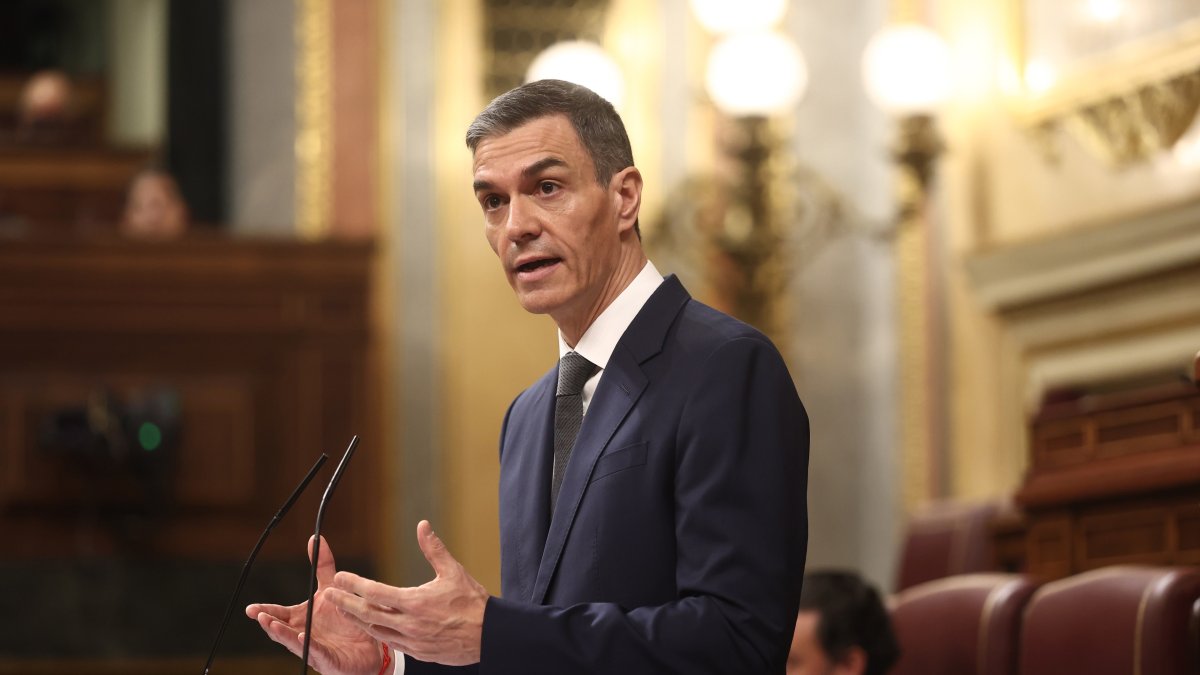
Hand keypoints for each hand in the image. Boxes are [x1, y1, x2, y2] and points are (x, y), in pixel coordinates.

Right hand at [245, 536, 382, 674]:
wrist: (371, 644)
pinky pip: (316, 652)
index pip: (280, 614)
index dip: (264, 611)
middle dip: (269, 623)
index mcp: (302, 619)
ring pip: (294, 642)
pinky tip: (301, 637)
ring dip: (283, 634)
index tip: (250, 609)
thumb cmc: (346, 620)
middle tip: (258, 615)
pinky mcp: (328, 659)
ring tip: (272, 625)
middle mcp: (304, 634)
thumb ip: (323, 566)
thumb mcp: (333, 589)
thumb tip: (315, 538)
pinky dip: (308, 645)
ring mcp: (314, 648)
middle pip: (281, 630)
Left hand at [329, 520, 488, 665]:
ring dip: (357, 620)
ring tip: (343, 610)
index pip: (376, 592)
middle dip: (346, 604)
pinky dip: (377, 633)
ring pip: (376, 631)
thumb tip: (423, 526)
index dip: (355, 584)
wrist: (489, 635)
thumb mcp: (454, 571)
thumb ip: (434, 549)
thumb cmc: (473, 602)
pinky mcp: (418, 653)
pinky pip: (391, 643)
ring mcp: (413, 642)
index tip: (340, 577)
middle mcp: (410, 624)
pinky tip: (370, 626)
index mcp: (416, 603)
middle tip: (329, 595)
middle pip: (368, 614)